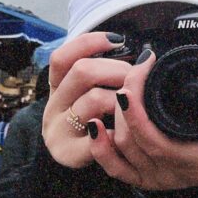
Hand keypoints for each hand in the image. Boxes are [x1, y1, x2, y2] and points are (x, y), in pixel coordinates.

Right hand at [43, 31, 133, 169]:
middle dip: (117, 69)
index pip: (62, 57)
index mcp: (58, 86)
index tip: (120, 41)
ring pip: (93, 99)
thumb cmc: (98, 117)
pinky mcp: (67, 152)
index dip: (90, 42)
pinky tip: (123, 129)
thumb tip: (144, 56)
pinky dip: (114, 131)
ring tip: (132, 104)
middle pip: (82, 71)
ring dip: (120, 99)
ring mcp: (57, 129)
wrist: (81, 156)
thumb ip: (108, 71)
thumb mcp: (95, 92)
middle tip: (136, 78)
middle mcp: (53, 105)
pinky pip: (96, 135)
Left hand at [87, 49, 197, 190]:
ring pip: (119, 145)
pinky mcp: (142, 180)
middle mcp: (162, 171)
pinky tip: (95, 125)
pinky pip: (113, 168)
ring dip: (115, 115)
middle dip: (126, 98)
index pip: (149, 133)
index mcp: (184, 159)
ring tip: (125, 85)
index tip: (142, 70)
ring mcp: (150, 177)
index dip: (137, 104)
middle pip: (129, 135)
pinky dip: (100, 149)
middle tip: (137, 68)